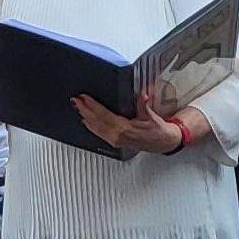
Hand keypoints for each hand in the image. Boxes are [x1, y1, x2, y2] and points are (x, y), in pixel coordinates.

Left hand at [70, 93, 186, 155]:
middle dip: (84, 110)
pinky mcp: (116, 143)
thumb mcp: (150, 115)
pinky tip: (86, 121)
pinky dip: (91, 127)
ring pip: (96, 128)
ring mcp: (116, 141)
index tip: (84, 98)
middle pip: (96, 121)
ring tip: (77, 108)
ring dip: (85, 117)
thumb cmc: (157, 130)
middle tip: (75, 100)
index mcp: (125, 128)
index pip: (104, 115)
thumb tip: (142, 95)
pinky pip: (99, 134)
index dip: (92, 105)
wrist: (163, 143)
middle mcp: (118, 136)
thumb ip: (143, 105)